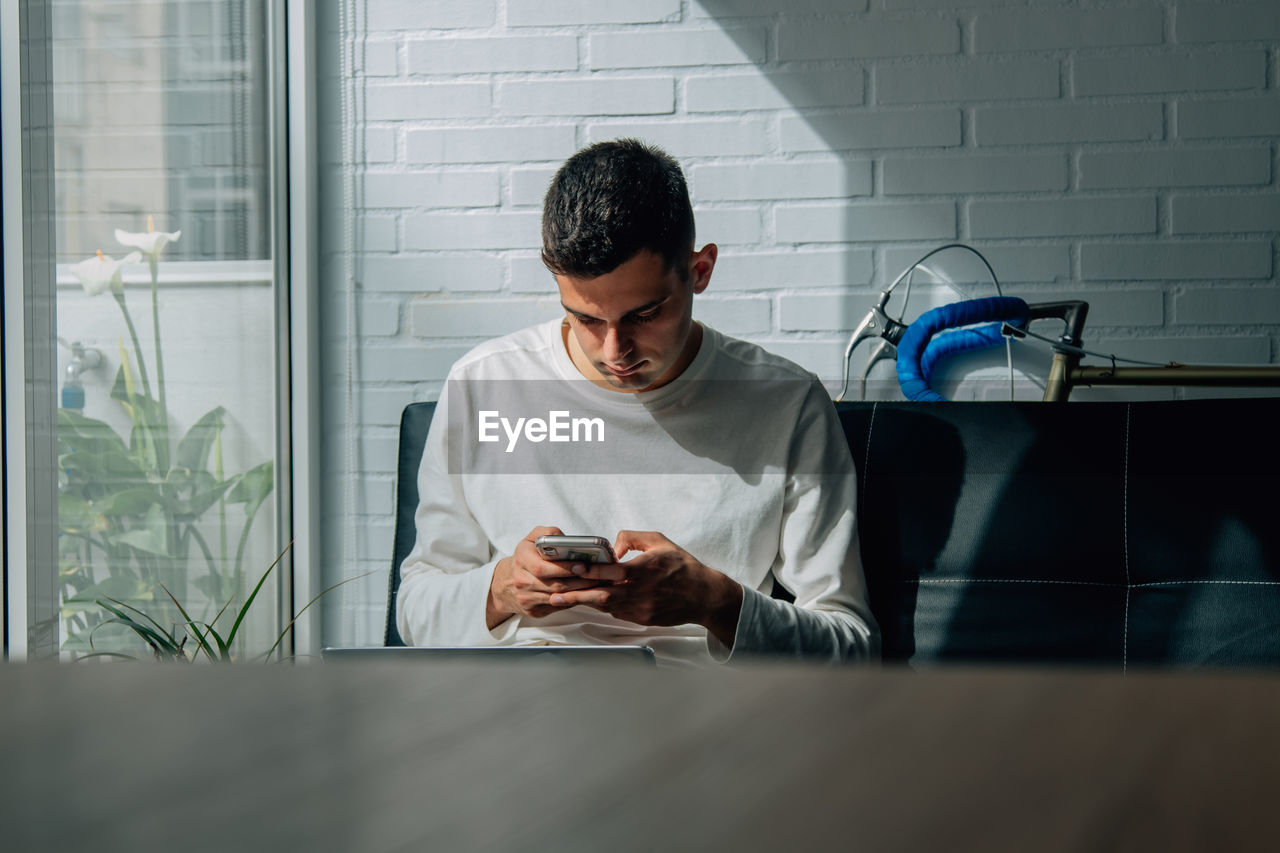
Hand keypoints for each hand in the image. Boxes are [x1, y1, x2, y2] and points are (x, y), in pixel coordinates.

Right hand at [486, 526, 614, 628]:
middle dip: (581, 581)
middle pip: (555, 584)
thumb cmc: (526, 556)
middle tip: (603, 576)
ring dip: (582, 592)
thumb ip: (548, 533)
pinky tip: (589, 593)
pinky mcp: (534, 611)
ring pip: (559, 597)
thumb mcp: (531, 538)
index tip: (585, 565)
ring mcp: (527, 599)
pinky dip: (575, 600)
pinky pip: (558, 607)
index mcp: (521, 559)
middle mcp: (521, 581)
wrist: (505, 583)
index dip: (564, 568)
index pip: (542, 567)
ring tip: (602, 584)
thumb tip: (566, 539)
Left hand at [548, 530, 742, 647]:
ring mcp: (642, 608)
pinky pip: (617, 613)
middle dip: (577, 595)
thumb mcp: (660, 541)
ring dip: (586, 602)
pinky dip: (603, 607)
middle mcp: (642, 591)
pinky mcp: (642, 619)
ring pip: (607, 606)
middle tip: (555, 594)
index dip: (592, 571)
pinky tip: (591, 601)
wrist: (703, 596)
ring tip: (563, 599)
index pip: (613, 571)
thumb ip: (633, 537)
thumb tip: (613, 545)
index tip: (575, 568)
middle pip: (603, 596)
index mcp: (645, 569)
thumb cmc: (681, 565)